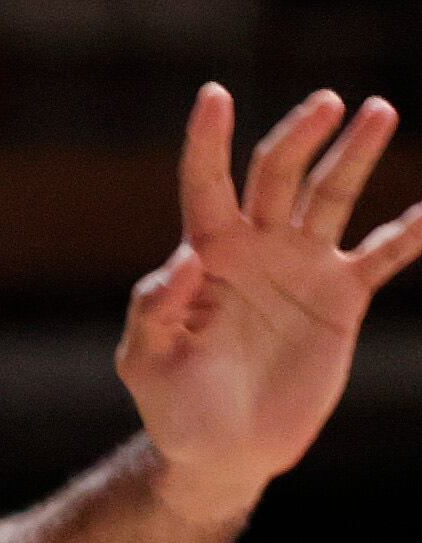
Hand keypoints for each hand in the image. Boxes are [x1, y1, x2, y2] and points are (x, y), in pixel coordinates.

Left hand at [120, 82, 418, 519]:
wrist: (225, 450)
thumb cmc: (173, 403)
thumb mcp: (145, 360)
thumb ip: (154, 310)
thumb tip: (185, 263)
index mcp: (204, 252)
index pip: (205, 182)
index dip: (207, 139)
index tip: (213, 93)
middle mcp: (255, 247)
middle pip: (279, 175)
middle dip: (302, 136)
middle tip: (333, 101)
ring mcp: (301, 268)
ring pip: (331, 198)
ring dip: (354, 156)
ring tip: (378, 111)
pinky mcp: (339, 300)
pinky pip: (379, 257)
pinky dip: (405, 234)